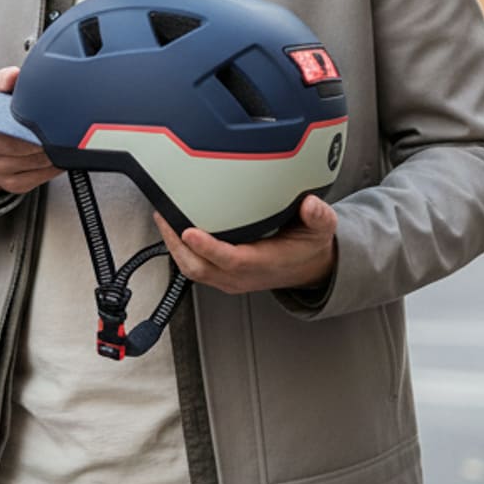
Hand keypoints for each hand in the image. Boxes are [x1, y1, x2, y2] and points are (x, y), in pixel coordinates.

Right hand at [0, 66, 59, 196]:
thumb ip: (5, 80)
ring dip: (56, 149)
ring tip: (64, 137)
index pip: (5, 122)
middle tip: (64, 124)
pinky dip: (56, 164)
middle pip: (25, 144)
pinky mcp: (12, 184)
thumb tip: (14, 74)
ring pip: (37, 160)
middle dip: (47, 135)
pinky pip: (43, 175)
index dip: (28, 119)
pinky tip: (59, 153)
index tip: (43, 115)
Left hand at [154, 195, 338, 295]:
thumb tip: (310, 205)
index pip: (231, 260)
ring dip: (173, 247)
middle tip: (164, 216)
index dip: (208, 248)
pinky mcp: (222, 275)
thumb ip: (318, 216)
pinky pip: (194, 267)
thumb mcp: (321, 230)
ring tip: (162, 218)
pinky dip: (179, 249)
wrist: (308, 268)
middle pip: (200, 268)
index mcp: (263, 263)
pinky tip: (173, 229)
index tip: (190, 232)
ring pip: (192, 269)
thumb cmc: (308, 248)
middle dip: (177, 244)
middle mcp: (242, 275)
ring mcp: (229, 278)